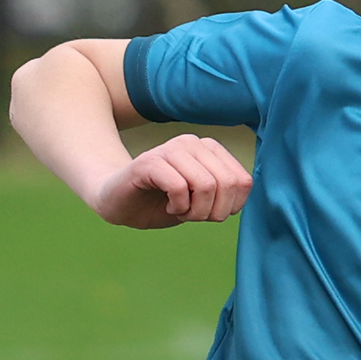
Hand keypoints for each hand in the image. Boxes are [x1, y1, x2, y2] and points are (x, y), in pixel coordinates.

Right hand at [93, 135, 251, 229]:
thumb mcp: (201, 201)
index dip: (231, 207)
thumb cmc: (161, 202)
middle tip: (193, 216)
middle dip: (213, 211)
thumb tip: (241, 199)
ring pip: (206, 185)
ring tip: (180, 211)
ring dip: (195, 211)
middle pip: (226, 184)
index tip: (210, 213)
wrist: (118, 203)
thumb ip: (224, 194)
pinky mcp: (149, 162)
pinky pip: (179, 187)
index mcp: (210, 149)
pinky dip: (178, 207)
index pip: (242, 181)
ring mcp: (171, 150)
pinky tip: (168, 208)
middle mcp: (192, 143)